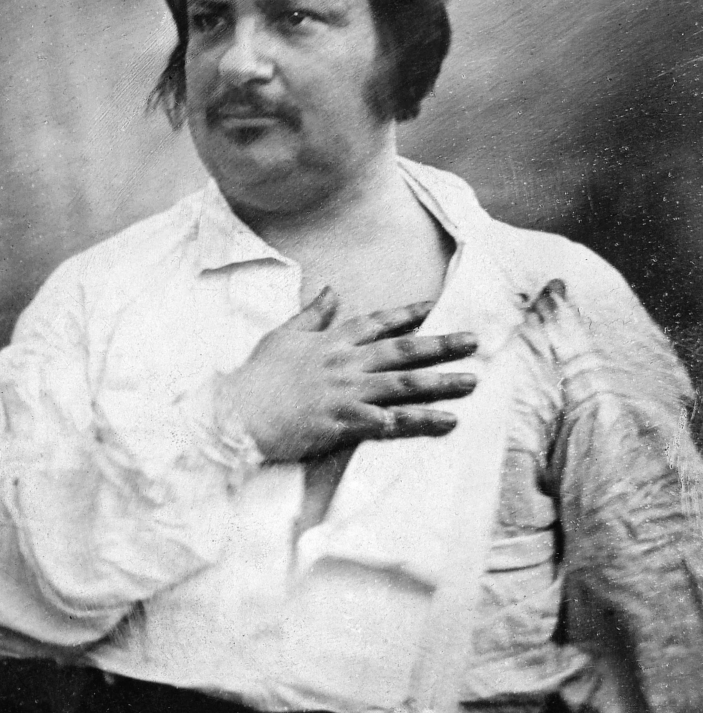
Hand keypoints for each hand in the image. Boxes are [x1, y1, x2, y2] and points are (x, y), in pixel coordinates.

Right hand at [216, 287, 477, 461]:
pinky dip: (410, 421)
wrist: (237, 411)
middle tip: (474, 342)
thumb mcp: (284, 334)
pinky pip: (382, 422)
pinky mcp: (341, 422)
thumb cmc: (258, 375)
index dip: (409, 313)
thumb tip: (330, 290)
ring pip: (402, 385)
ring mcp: (346, 393)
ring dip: (440, 384)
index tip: (438, 307)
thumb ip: (313, 314)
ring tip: (470, 384)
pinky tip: (438, 422)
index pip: (379, 322)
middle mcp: (346, 363)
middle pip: (403, 351)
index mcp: (334, 341)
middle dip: (442, 345)